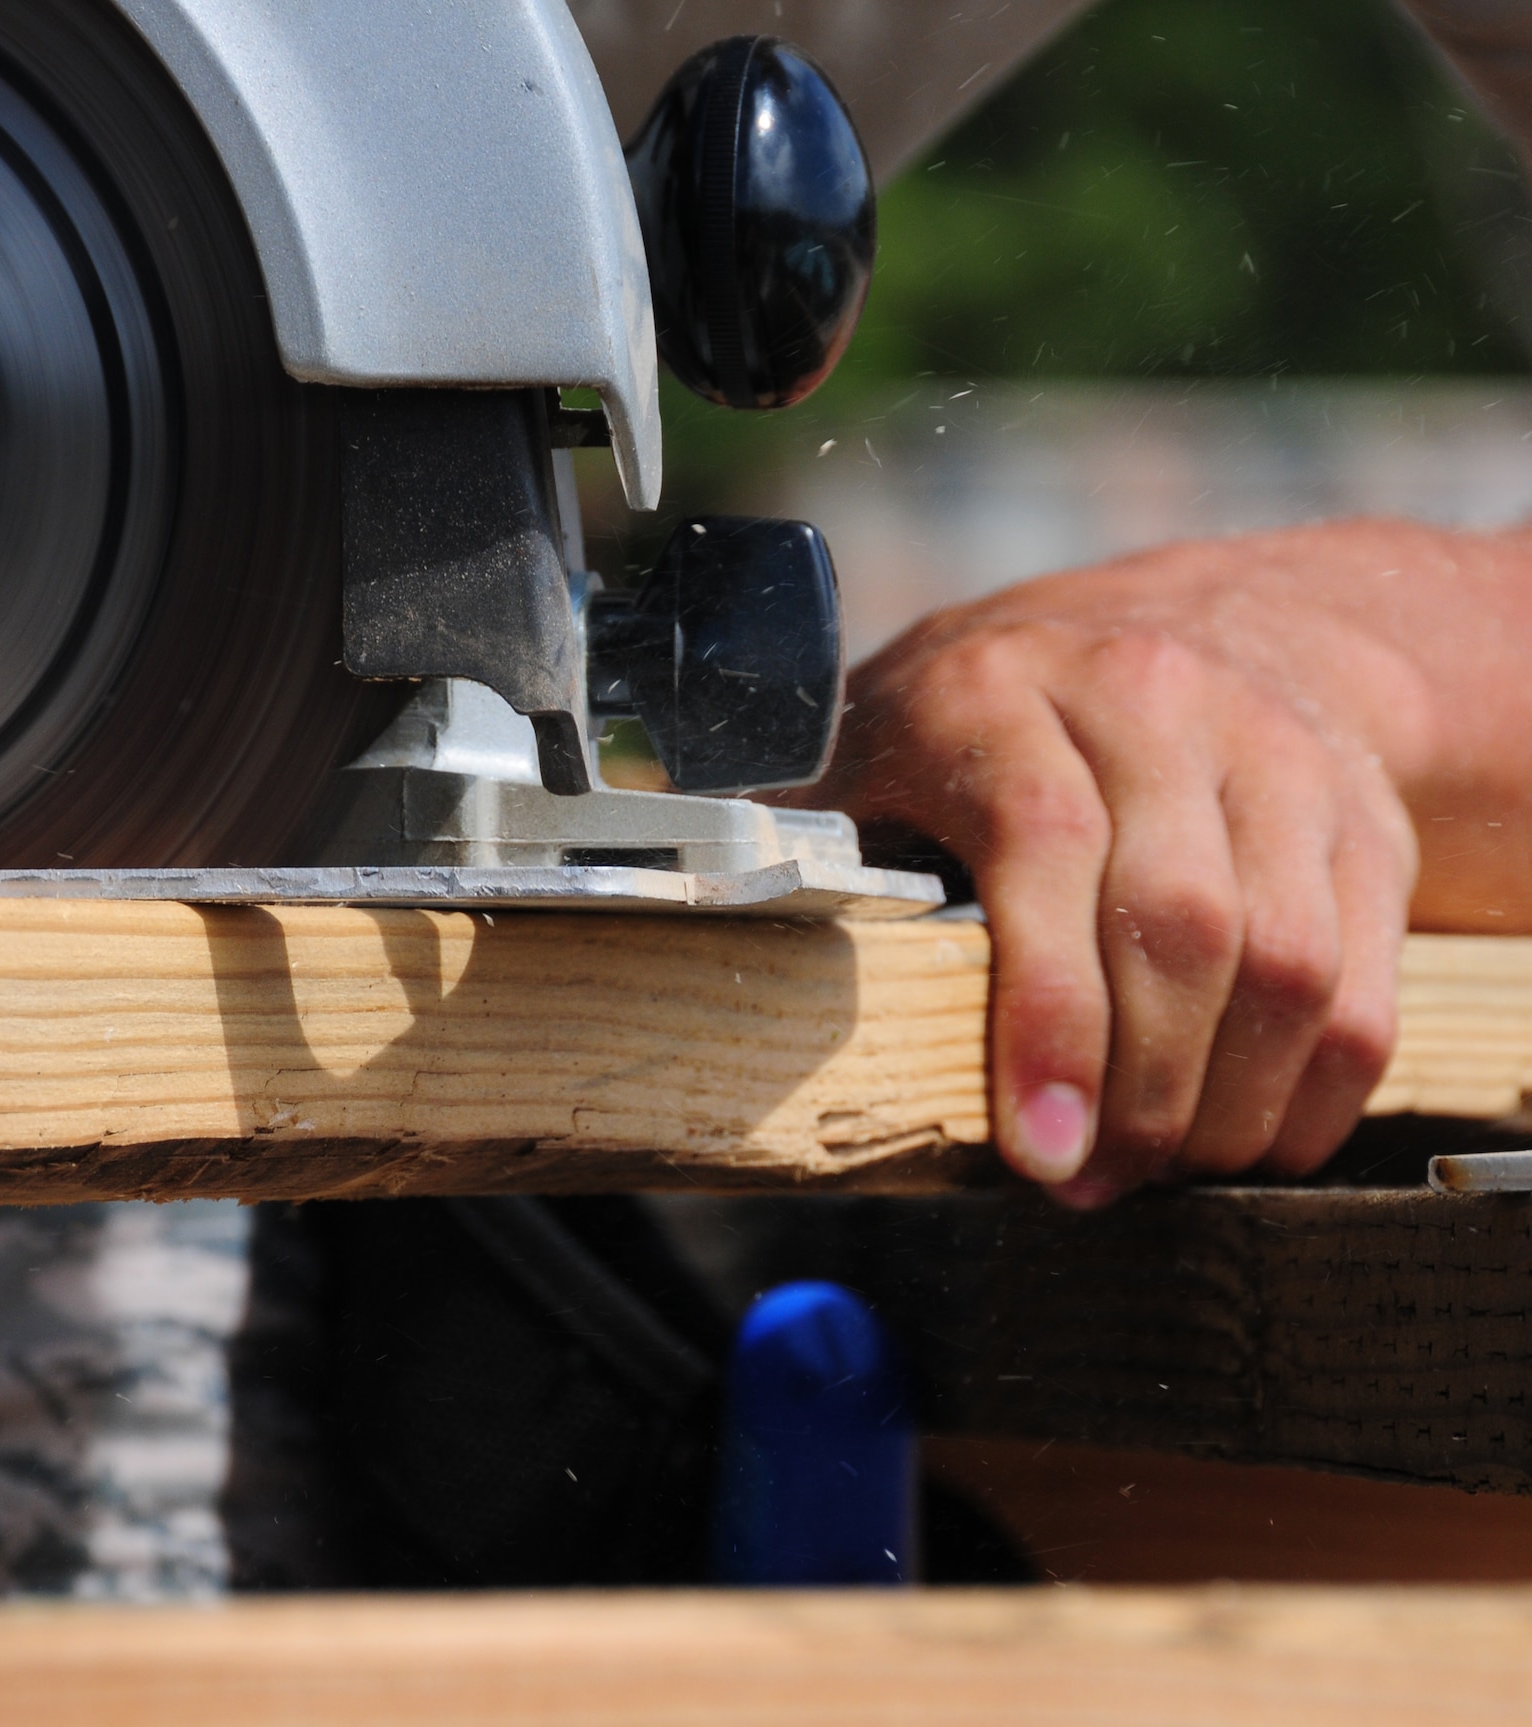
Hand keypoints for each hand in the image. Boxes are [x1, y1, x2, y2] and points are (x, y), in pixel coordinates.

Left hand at [811, 523, 1480, 1203]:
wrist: (1185, 624)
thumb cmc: (990, 723)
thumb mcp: (883, 749)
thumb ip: (822, 848)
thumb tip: (739, 959)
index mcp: (1002, 687)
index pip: (1046, 849)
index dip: (1047, 1017)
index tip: (1041, 1149)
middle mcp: (1152, 700)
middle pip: (1179, 923)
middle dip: (1139, 1090)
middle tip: (1093, 1182)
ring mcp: (1272, 751)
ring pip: (1286, 963)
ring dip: (1226, 1105)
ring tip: (1160, 1169)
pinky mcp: (1358, 814)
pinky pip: (1363, 980)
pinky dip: (1317, 1089)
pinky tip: (1251, 1138)